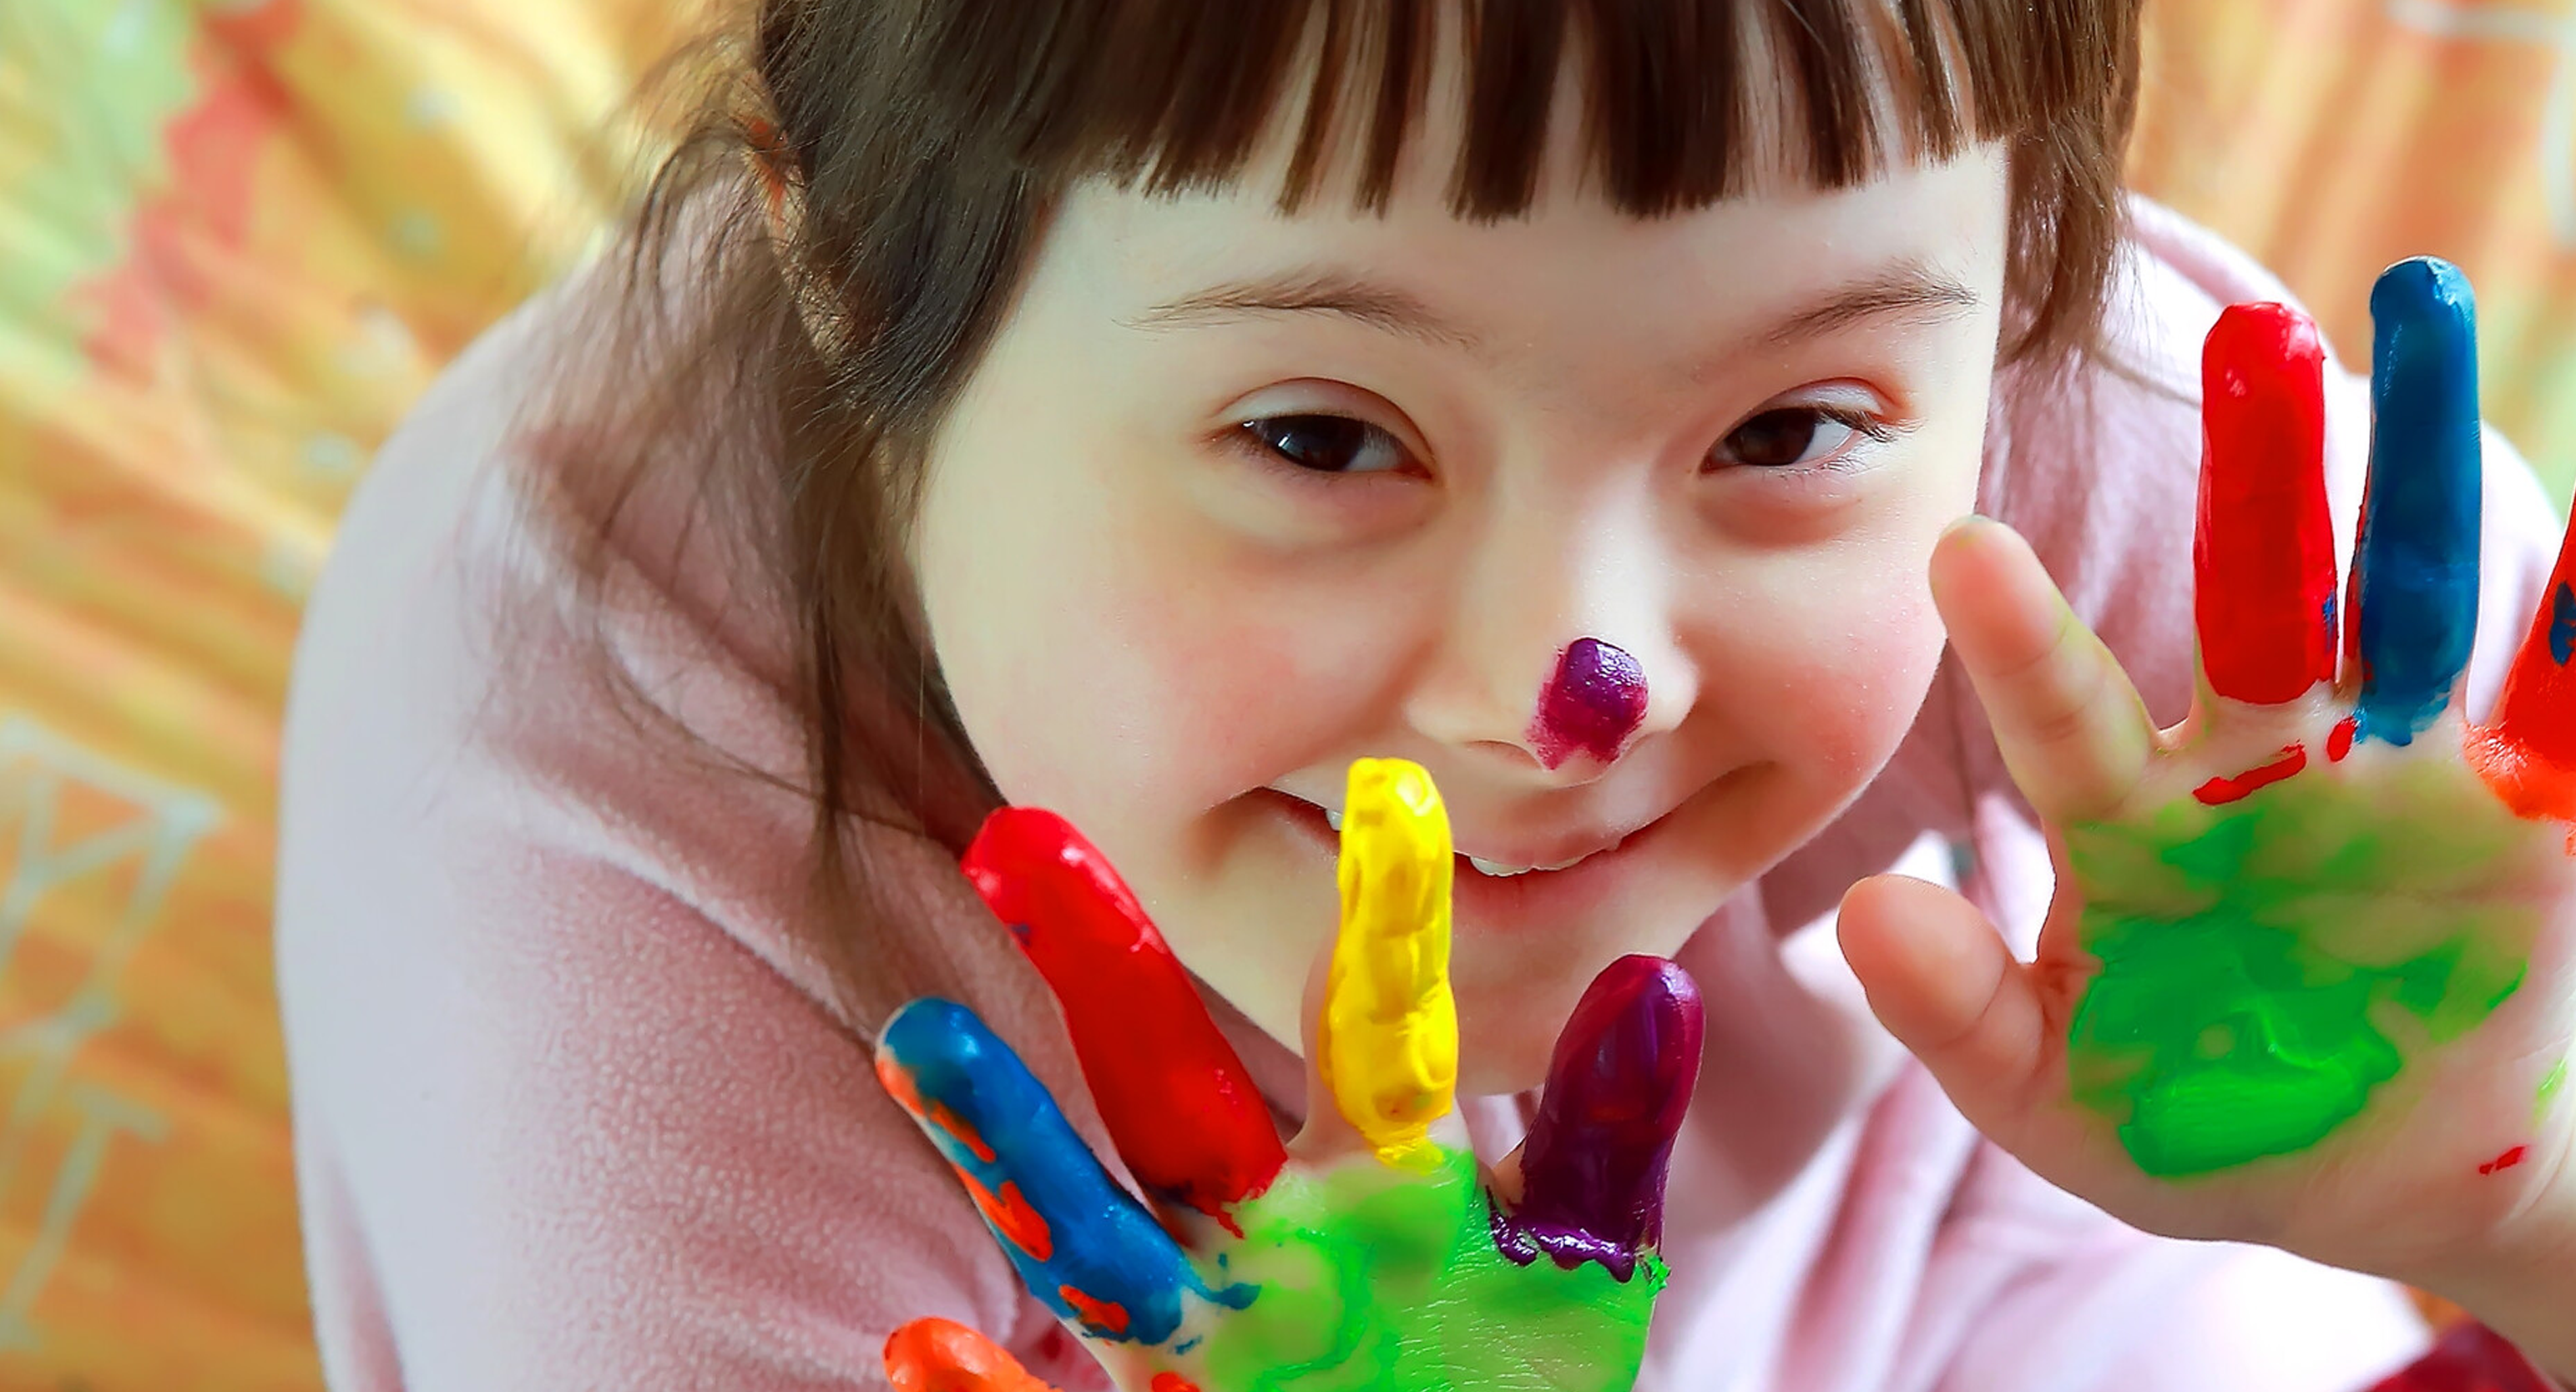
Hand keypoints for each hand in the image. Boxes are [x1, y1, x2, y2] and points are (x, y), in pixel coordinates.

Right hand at [869, 760, 1706, 1390]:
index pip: (1369, 1024)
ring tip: (924, 1034)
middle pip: (1172, 1091)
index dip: (1382, 917)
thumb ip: (1603, 1137)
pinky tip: (918, 1348)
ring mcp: (1198, 1343)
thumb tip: (1657, 977)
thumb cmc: (1508, 1388)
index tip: (1390, 790)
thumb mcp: (1578, 1269)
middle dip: (1102, 973)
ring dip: (1010, 1142)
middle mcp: (1262, 1234)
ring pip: (1089, 1235)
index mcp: (1373, 1174)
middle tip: (1019, 828)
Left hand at [1837, 257, 2575, 1275]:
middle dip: (2256, 466)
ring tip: (2419, 302)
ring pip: (2413, 585)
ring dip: (2419, 452)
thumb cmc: (2192, 1119)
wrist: (2378, 1175)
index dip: (2023, 642)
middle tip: (2246, 334)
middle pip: (2258, 590)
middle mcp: (2266, 756)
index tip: (1959, 547)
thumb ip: (1962, 1017)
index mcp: (2137, 819)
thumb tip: (1863, 912)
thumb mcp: (2059, 1101)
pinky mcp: (2534, 799)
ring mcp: (2402, 765)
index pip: (2071, 716)